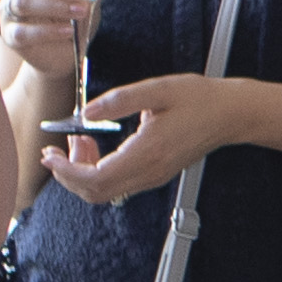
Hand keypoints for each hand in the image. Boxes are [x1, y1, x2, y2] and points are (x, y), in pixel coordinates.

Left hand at [41, 67, 265, 202]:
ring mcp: (152, 177)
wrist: (231, 114)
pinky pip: (118, 184)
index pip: (95, 179)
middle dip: (68, 174)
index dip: (66, 171)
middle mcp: (149, 172)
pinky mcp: (155, 174)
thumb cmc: (199, 99)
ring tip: (79, 142)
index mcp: (147, 153)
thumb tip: (85, 113)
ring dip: (82, 173)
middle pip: (95, 193)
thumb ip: (118, 101)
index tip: (50, 155)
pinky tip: (97, 146)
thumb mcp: (157, 89)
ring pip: (105, 192)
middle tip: (59, 148)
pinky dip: (98, 171)